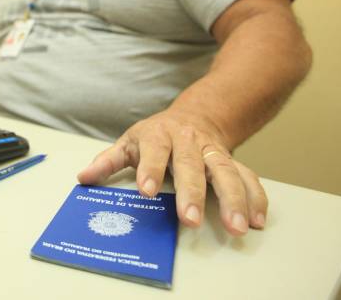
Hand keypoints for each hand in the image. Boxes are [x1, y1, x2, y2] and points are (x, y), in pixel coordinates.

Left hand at [77, 111, 267, 235]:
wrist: (196, 115)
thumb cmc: (156, 135)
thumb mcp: (129, 142)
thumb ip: (108, 161)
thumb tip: (83, 178)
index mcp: (159, 136)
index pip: (154, 152)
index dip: (150, 170)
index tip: (146, 192)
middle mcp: (189, 142)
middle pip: (192, 166)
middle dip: (192, 193)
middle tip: (190, 220)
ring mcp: (212, 151)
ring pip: (225, 171)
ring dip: (233, 199)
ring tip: (237, 226)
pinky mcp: (232, 160)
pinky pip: (247, 176)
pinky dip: (255, 196)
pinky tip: (257, 218)